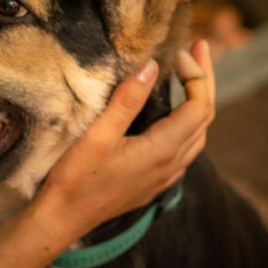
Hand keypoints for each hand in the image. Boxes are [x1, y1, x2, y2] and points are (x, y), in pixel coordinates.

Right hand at [34, 39, 215, 240]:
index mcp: (162, 150)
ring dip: (197, 103)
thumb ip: (127, 101)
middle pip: (204, 118)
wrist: (63, 217)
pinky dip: (186, 125)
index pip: (199, 106)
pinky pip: (184, 150)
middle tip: (196, 50)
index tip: (181, 51)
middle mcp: (171, 165)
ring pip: (197, 135)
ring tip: (187, 78)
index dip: (197, 75)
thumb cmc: (76, 177)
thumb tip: (151, 67)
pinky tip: (169, 119)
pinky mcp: (153, 183)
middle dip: (203, 82)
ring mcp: (164, 177)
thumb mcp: (98, 134)